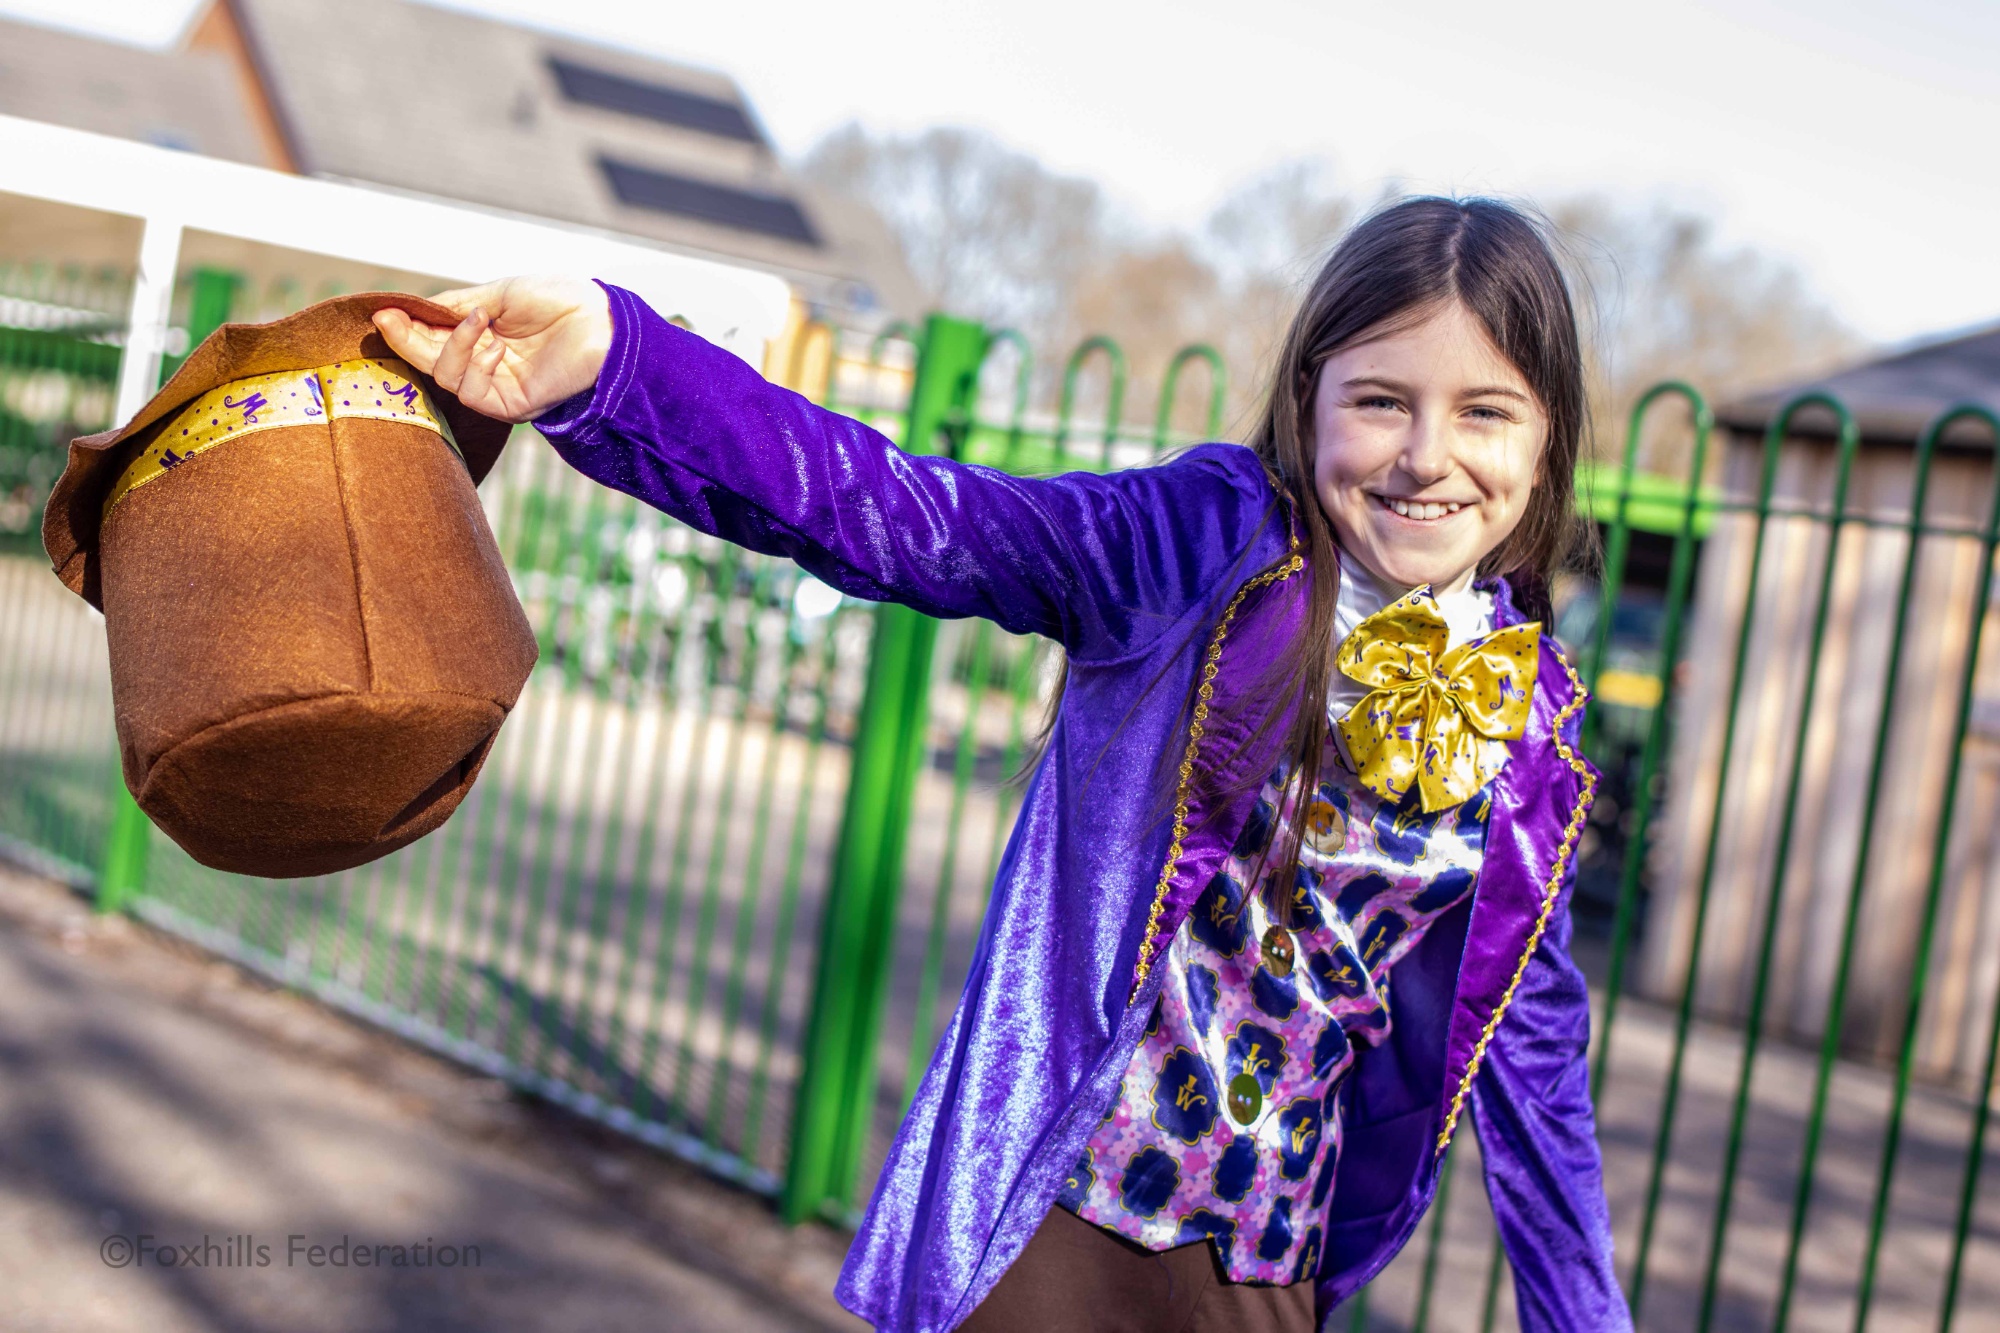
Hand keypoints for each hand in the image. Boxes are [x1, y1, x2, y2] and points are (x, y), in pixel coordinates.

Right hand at [371, 276, 611, 422]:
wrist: (602, 320)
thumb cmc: (560, 301)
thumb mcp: (500, 294)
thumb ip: (457, 305)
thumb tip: (411, 310)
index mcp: (483, 336)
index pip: (433, 338)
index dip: (406, 328)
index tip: (382, 313)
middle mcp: (486, 364)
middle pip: (432, 361)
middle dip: (407, 341)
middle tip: (388, 321)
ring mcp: (498, 386)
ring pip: (446, 379)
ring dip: (451, 348)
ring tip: (477, 320)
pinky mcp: (512, 406)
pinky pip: (472, 393)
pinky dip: (475, 366)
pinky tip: (496, 345)